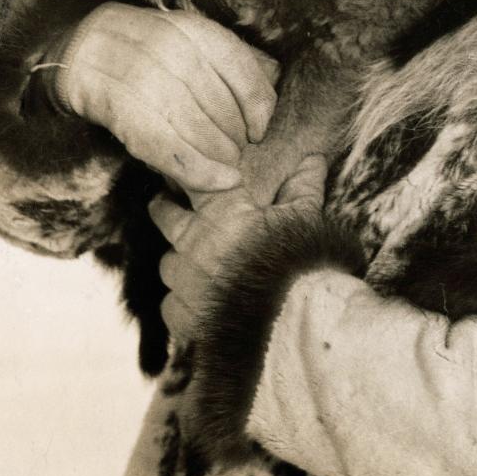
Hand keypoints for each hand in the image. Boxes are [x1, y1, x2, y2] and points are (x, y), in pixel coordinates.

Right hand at [54, 3, 278, 193]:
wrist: (82, 52)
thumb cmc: (150, 52)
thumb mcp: (190, 41)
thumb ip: (232, 58)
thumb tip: (275, 77)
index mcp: (192, 29)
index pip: (242, 71)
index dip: (259, 108)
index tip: (260, 131)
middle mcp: (169, 48)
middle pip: (221, 106)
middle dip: (236, 137)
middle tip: (238, 153)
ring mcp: (142, 76)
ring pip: (197, 128)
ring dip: (219, 156)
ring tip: (227, 167)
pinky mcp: (120, 108)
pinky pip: (168, 147)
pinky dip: (197, 170)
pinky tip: (216, 181)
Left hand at [150, 154, 327, 342]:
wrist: (294, 314)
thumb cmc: (300, 261)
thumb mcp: (304, 218)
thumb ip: (302, 187)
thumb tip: (313, 160)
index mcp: (219, 211)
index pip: (189, 178)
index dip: (186, 176)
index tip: (185, 177)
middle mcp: (193, 241)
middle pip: (163, 214)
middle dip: (167, 210)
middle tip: (171, 210)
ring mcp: (185, 280)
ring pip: (168, 264)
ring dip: (181, 265)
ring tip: (198, 270)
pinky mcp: (184, 316)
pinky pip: (171, 307)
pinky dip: (183, 306)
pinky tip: (200, 308)